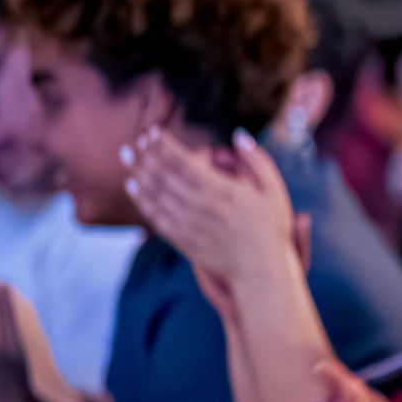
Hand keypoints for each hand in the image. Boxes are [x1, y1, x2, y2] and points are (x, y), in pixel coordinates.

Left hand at [129, 125, 309, 296]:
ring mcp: (188, 225)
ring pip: (154, 194)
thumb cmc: (270, 228)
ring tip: (127, 156)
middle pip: (162, 175)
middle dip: (146, 153)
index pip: (181, 161)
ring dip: (138, 172)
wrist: (261, 270)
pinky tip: (133, 186)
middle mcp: (199, 207)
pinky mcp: (182, 240)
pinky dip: (141, 199)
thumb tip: (238, 135)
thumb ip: (257, 160)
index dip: (163, 144)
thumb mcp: (274, 190)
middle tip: (137, 139)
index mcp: (220, 190)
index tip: (154, 131)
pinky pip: (154, 216)